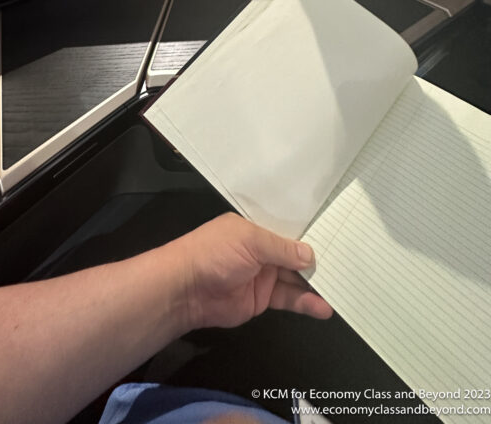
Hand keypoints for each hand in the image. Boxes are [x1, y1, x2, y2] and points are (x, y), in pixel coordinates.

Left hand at [169, 213, 332, 330]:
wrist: (186, 289)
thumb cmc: (213, 253)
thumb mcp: (249, 240)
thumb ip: (281, 248)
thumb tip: (310, 255)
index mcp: (256, 227)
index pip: (289, 228)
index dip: (310, 232)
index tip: (337, 235)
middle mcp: (262, 249)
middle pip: (296, 254)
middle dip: (319, 259)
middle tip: (348, 263)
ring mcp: (264, 274)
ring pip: (297, 278)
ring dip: (317, 284)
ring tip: (343, 287)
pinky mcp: (264, 298)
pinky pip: (290, 299)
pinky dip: (307, 303)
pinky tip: (324, 307)